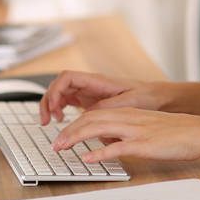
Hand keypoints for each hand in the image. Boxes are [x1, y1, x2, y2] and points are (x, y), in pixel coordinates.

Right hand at [39, 71, 166, 123]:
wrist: (154, 97)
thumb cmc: (144, 96)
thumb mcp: (129, 102)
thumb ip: (108, 106)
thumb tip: (88, 114)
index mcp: (97, 81)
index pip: (67, 77)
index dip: (55, 90)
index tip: (53, 107)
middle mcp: (89, 84)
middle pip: (59, 85)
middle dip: (47, 100)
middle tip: (45, 120)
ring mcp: (88, 92)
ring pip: (60, 94)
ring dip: (51, 106)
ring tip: (50, 122)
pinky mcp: (89, 100)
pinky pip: (68, 101)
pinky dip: (60, 110)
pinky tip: (62, 121)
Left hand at [51, 107, 199, 162]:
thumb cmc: (176, 132)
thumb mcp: (146, 128)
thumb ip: (126, 133)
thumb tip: (109, 143)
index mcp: (129, 113)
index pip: (94, 114)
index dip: (75, 124)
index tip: (62, 135)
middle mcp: (129, 118)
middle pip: (91, 119)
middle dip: (69, 131)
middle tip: (54, 143)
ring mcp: (136, 130)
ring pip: (99, 129)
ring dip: (76, 138)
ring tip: (62, 148)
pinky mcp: (144, 144)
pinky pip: (118, 148)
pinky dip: (100, 153)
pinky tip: (88, 158)